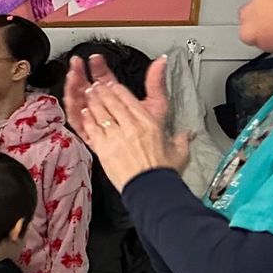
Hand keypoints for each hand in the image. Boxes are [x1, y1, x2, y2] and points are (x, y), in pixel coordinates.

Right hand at [63, 53, 171, 133]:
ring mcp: (96, 124)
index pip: (106, 82)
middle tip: (77, 63)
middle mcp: (106, 112)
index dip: (100, 68)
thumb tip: (162, 60)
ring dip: (74, 88)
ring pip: (80, 103)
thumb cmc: (154, 140)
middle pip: (89, 90)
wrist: (148, 165)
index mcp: (120, 103)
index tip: (96, 58)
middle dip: (82, 74)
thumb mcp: (157, 105)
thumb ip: (156, 83)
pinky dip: (73, 109)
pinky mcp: (90, 136)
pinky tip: (72, 97)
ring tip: (72, 75)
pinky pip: (77, 122)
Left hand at [66, 53, 188, 191]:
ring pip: (101, 112)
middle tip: (95, 86)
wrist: (150, 187)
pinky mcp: (104, 147)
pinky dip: (88, 118)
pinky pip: (93, 128)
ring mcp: (116, 135)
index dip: (118, 90)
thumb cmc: (163, 171)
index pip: (129, 100)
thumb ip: (182, 139)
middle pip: (113, 102)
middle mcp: (131, 126)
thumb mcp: (179, 151)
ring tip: (88, 93)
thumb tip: (189, 134)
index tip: (112, 85)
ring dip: (93, 101)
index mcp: (148, 123)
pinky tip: (84, 113)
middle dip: (102, 92)